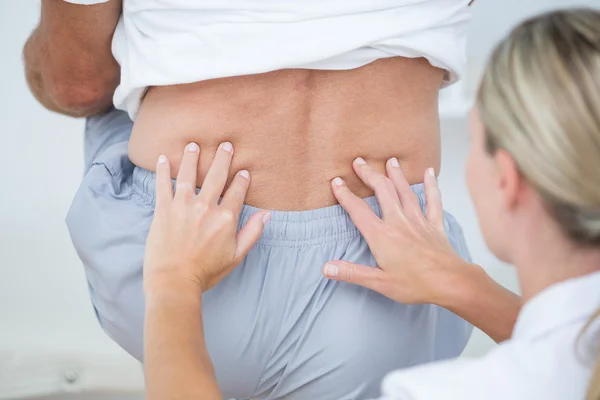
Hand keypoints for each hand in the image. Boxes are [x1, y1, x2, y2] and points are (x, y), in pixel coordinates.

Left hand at [143, 142, 270, 294]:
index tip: (243, 171)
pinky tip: (163, 158)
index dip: (241, 180)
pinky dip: (162, 170)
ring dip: (192, 157)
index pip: (236, 191)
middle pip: (216, 176)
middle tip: (225, 145)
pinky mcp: (164, 209)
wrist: (175, 281)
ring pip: (189, 174)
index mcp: (226, 218)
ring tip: (194, 145)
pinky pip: (163, 184)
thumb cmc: (207, 271)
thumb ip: (253, 232)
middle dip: (222, 158)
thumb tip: (267, 214)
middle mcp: (206, 207)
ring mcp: (183, 206)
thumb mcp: (237, 255)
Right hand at [323, 157, 469, 304]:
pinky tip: (430, 172)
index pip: (358, 211)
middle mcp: (399, 222)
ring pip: (405, 191)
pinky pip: (433, 201)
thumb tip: (327, 268)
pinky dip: (431, 185)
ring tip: (389, 160)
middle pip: (382, 191)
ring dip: (396, 174)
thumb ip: (351, 273)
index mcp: (382, 236)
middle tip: (359, 162)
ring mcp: (418, 221)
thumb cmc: (416, 285)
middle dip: (369, 174)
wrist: (451, 283)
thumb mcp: (379, 283)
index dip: (345, 195)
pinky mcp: (435, 225)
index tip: (336, 181)